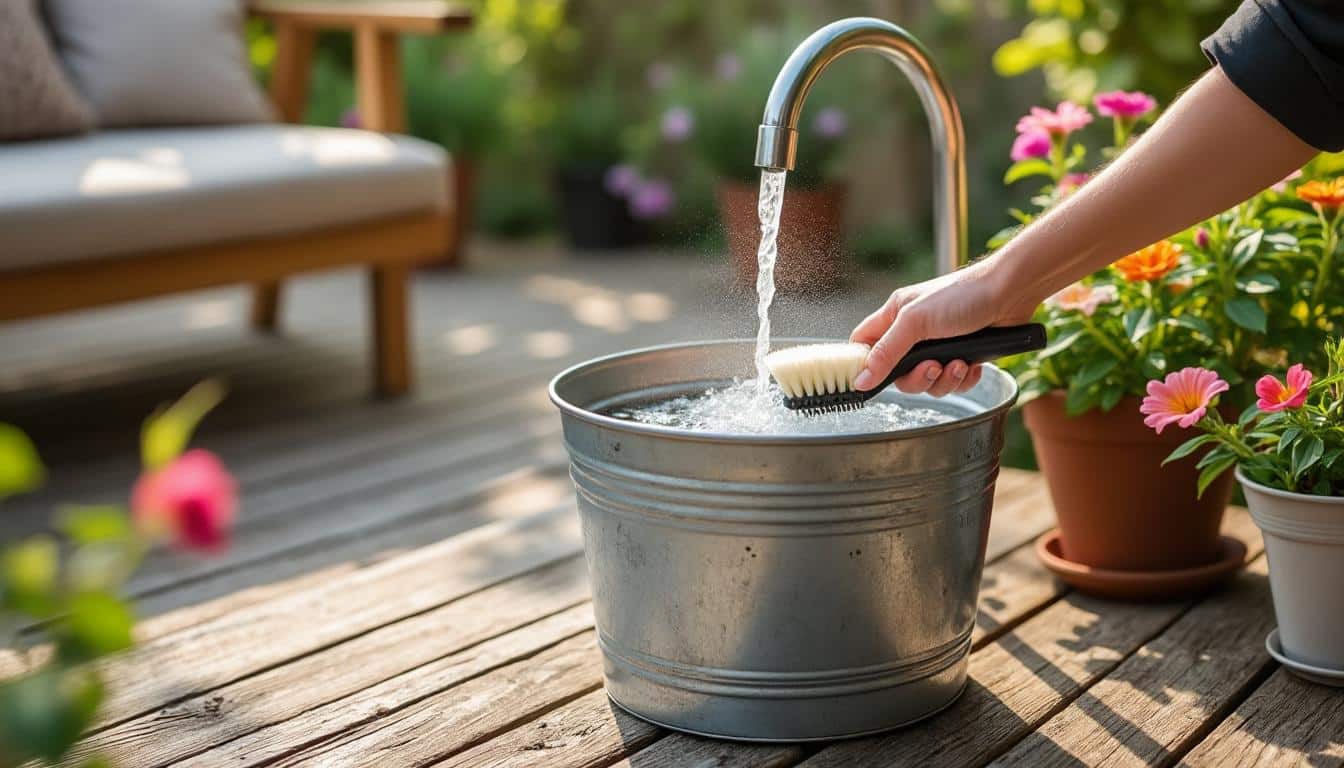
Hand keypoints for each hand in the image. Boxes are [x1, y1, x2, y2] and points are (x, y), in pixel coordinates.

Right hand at [850, 259, 1037, 395]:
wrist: (1010, 293)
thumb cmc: (962, 295)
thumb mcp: (916, 322)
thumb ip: (886, 352)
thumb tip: (860, 380)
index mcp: (896, 316)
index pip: (865, 344)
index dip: (864, 364)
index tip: (869, 381)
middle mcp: (915, 333)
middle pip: (899, 373)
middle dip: (917, 378)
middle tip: (932, 367)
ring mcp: (940, 346)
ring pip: (929, 382)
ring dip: (944, 379)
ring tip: (959, 363)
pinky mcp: (963, 355)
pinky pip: (954, 382)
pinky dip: (963, 379)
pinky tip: (972, 365)